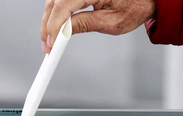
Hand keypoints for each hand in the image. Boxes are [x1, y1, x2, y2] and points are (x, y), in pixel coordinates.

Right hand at [41, 0, 155, 52]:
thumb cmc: (135, 5)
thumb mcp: (111, 22)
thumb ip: (84, 25)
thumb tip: (63, 32)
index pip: (63, 6)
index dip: (53, 27)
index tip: (50, 43)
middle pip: (55, 1)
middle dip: (48, 25)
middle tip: (47, 45)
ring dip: (50, 18)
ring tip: (50, 38)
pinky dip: (56, 10)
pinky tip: (56, 24)